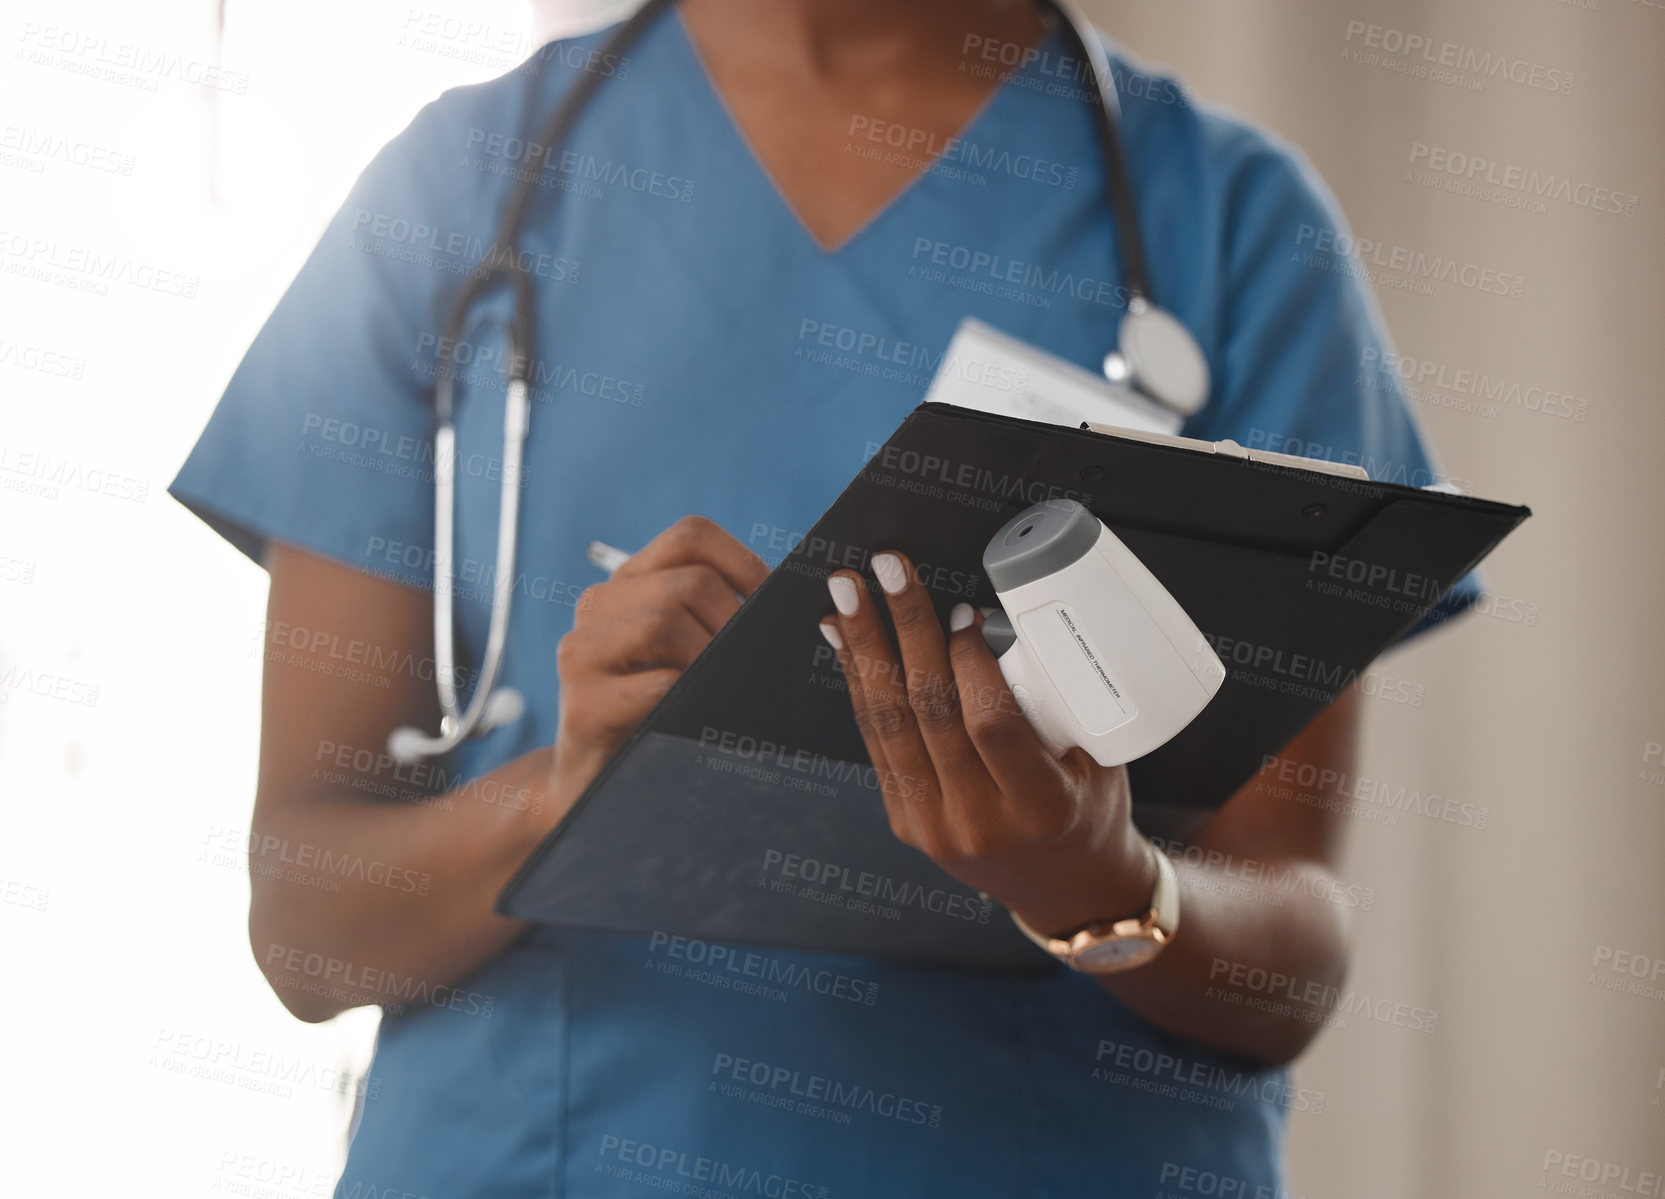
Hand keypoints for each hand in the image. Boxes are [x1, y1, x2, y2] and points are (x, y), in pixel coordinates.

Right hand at [553, 516, 768, 793]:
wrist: (597, 786)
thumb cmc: (663, 713)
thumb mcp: (689, 653)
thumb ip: (723, 616)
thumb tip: (813, 597)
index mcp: (630, 583)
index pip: (691, 536)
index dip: (743, 563)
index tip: (770, 605)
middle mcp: (598, 604)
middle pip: (689, 583)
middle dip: (735, 624)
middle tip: (751, 666)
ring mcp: (581, 653)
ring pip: (663, 620)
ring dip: (711, 658)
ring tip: (724, 691)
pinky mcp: (582, 706)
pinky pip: (655, 684)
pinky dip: (691, 698)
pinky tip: (698, 720)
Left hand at [818, 551, 1154, 936]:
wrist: (1066, 891)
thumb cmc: (1089, 810)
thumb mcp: (1099, 760)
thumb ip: (1054, 700)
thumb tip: (999, 619)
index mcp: (1040, 808)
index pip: (990, 723)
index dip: (971, 662)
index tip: (965, 612)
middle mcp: (979, 821)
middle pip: (928, 711)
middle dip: (904, 629)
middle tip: (887, 569)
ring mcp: (933, 825)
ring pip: (889, 724)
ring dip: (864, 649)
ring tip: (845, 594)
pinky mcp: (905, 821)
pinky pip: (877, 742)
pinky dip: (859, 685)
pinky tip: (844, 641)